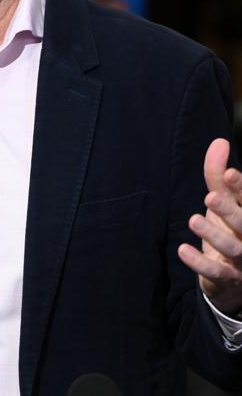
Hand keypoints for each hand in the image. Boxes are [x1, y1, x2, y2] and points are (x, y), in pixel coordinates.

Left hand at [178, 138, 241, 314]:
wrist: (236, 276)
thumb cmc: (230, 228)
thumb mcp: (223, 200)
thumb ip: (217, 175)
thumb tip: (219, 141)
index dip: (240, 187)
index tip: (229, 173)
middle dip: (228, 210)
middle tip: (210, 197)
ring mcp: (241, 259)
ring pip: (231, 246)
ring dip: (213, 234)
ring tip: (194, 220)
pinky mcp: (226, 277)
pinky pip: (215, 271)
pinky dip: (199, 262)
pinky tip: (183, 250)